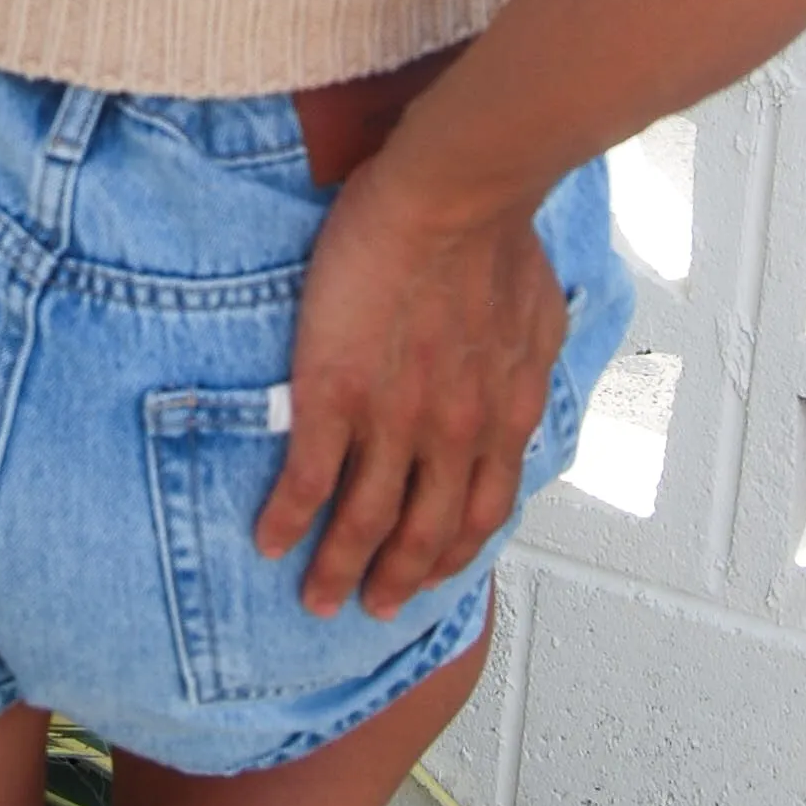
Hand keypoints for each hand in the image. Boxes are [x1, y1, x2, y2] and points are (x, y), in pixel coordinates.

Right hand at [256, 165, 566, 619]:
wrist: (455, 196)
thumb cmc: (498, 236)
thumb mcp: (537, 317)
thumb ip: (526, 361)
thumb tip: (524, 375)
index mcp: (501, 418)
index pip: (480, 511)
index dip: (454, 552)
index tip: (432, 573)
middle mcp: (452, 437)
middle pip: (422, 537)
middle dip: (394, 583)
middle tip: (369, 608)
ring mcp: (392, 422)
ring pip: (364, 523)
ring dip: (337, 570)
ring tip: (316, 598)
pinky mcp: (334, 395)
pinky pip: (308, 479)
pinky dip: (289, 520)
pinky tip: (268, 540)